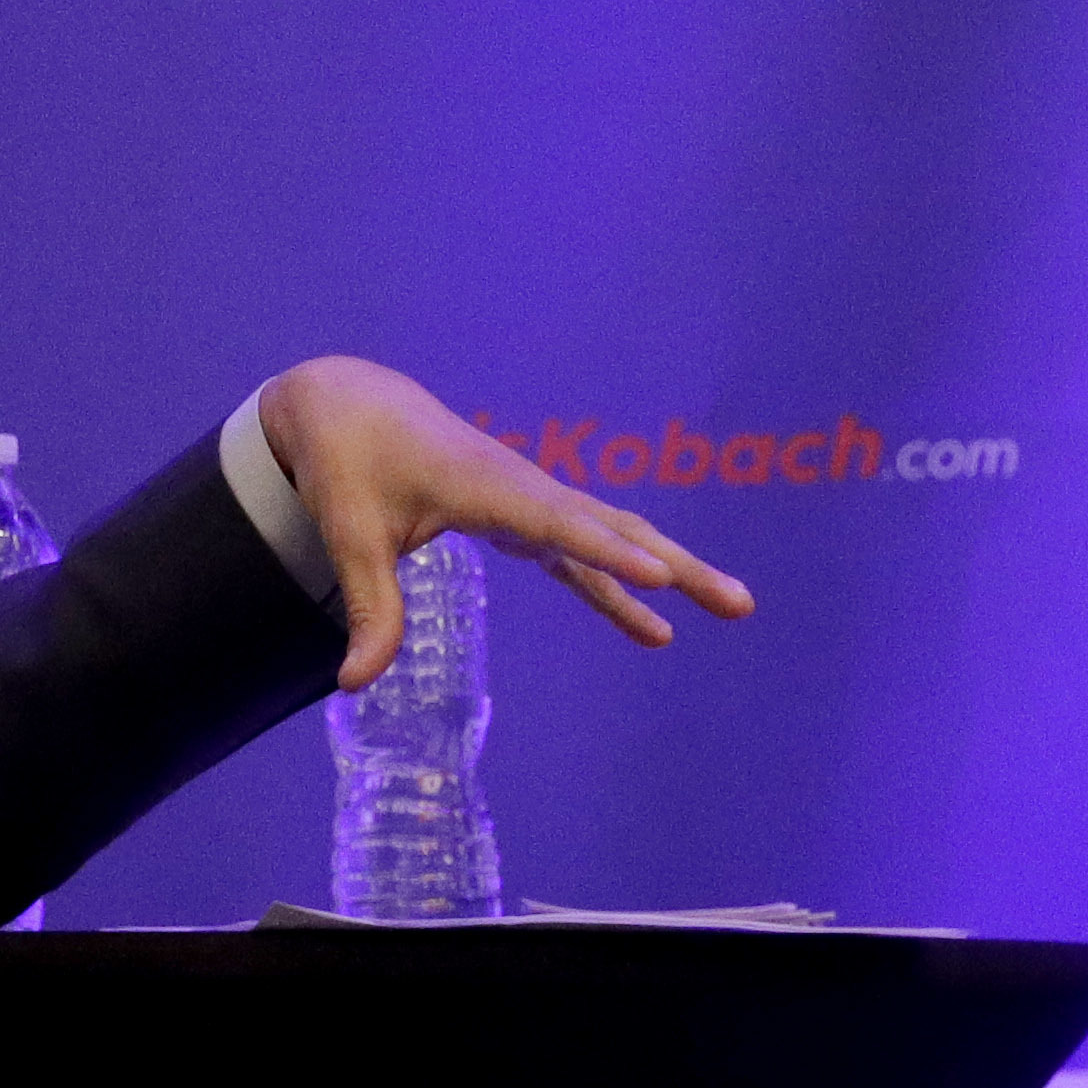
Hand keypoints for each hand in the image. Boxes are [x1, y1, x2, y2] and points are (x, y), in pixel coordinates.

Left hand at [261, 356, 754, 691]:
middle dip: (675, 564)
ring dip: (670, 570)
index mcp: (483, 484)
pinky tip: (653, 629)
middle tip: (738, 602)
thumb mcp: (349, 533)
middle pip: (610, 528)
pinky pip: (585, 550)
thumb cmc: (350, 463)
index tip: (660, 579)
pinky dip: (618, 584)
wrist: (352, 404)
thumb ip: (367, 606)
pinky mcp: (526, 515)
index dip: (606, 553)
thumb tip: (354, 683)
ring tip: (733, 607)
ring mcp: (531, 500)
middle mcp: (522, 488)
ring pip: (612, 535)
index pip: (555, 523)